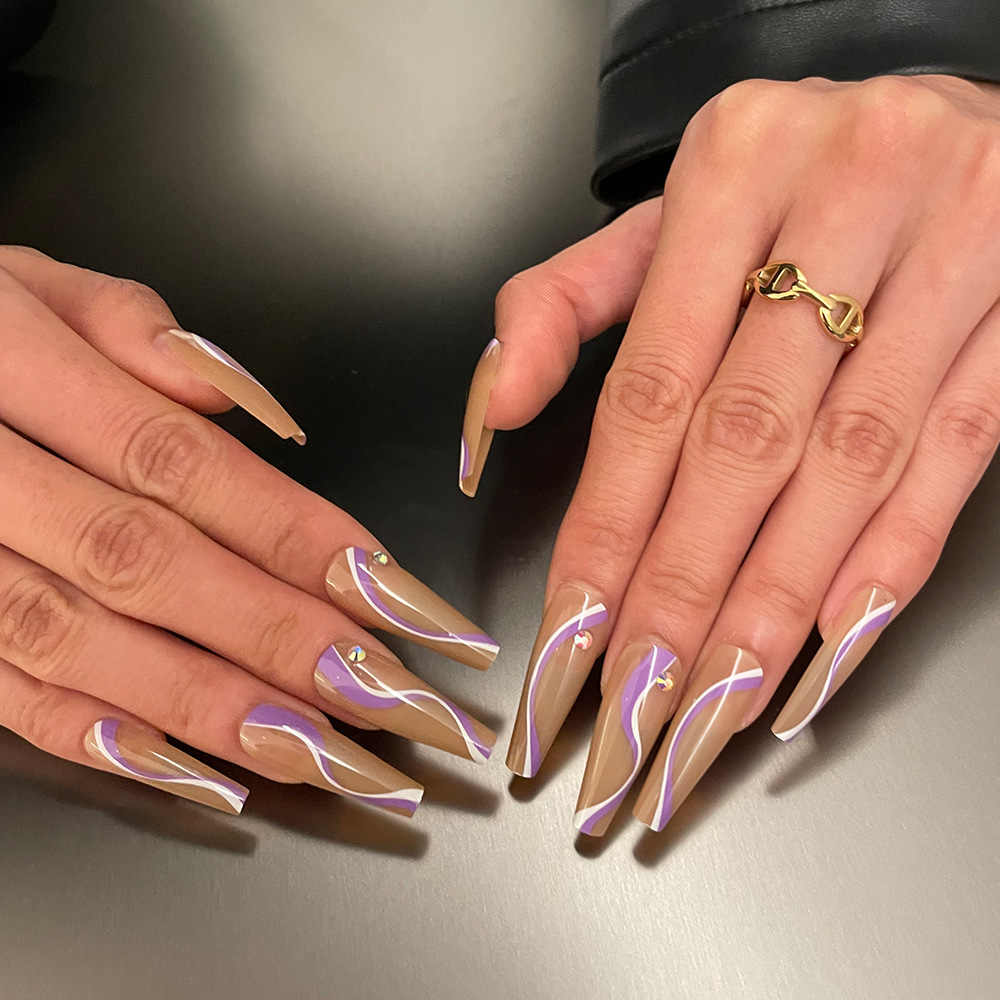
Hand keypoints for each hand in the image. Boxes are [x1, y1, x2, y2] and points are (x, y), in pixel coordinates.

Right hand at [0, 248, 497, 815]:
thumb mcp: (23, 280)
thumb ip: (134, 329)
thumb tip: (250, 404)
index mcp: (14, 367)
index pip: (187, 465)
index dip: (300, 536)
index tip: (401, 598)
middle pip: (152, 565)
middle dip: (284, 640)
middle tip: (395, 700)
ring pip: (85, 645)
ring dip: (215, 709)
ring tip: (328, 754)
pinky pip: (7, 695)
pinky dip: (103, 738)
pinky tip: (197, 772)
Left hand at [462, 74, 999, 833]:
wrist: (956, 108)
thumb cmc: (795, 171)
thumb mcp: (669, 209)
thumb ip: (565, 302)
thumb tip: (491, 411)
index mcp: (733, 167)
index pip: (647, 393)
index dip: (606, 532)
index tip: (571, 642)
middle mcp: (846, 194)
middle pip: (742, 445)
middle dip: (681, 596)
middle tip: (633, 713)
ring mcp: (956, 246)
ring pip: (847, 466)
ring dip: (776, 607)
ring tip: (715, 709)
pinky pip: (954, 452)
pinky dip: (890, 559)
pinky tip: (829, 646)